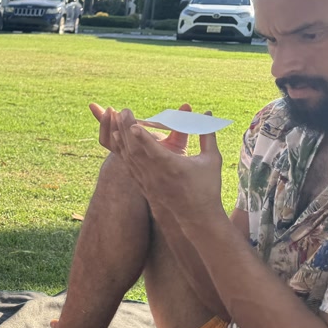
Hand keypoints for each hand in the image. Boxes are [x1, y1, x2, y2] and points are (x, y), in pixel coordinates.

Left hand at [89, 102, 222, 225]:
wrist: (197, 216)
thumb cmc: (208, 187)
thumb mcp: (211, 160)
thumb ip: (207, 135)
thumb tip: (210, 113)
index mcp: (173, 167)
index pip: (154, 150)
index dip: (143, 137)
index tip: (134, 124)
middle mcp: (156, 174)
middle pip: (136, 149)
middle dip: (127, 128)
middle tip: (123, 111)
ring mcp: (147, 181)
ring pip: (129, 157)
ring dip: (121, 138)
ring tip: (116, 121)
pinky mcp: (143, 185)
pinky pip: (128, 166)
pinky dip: (122, 152)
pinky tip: (118, 140)